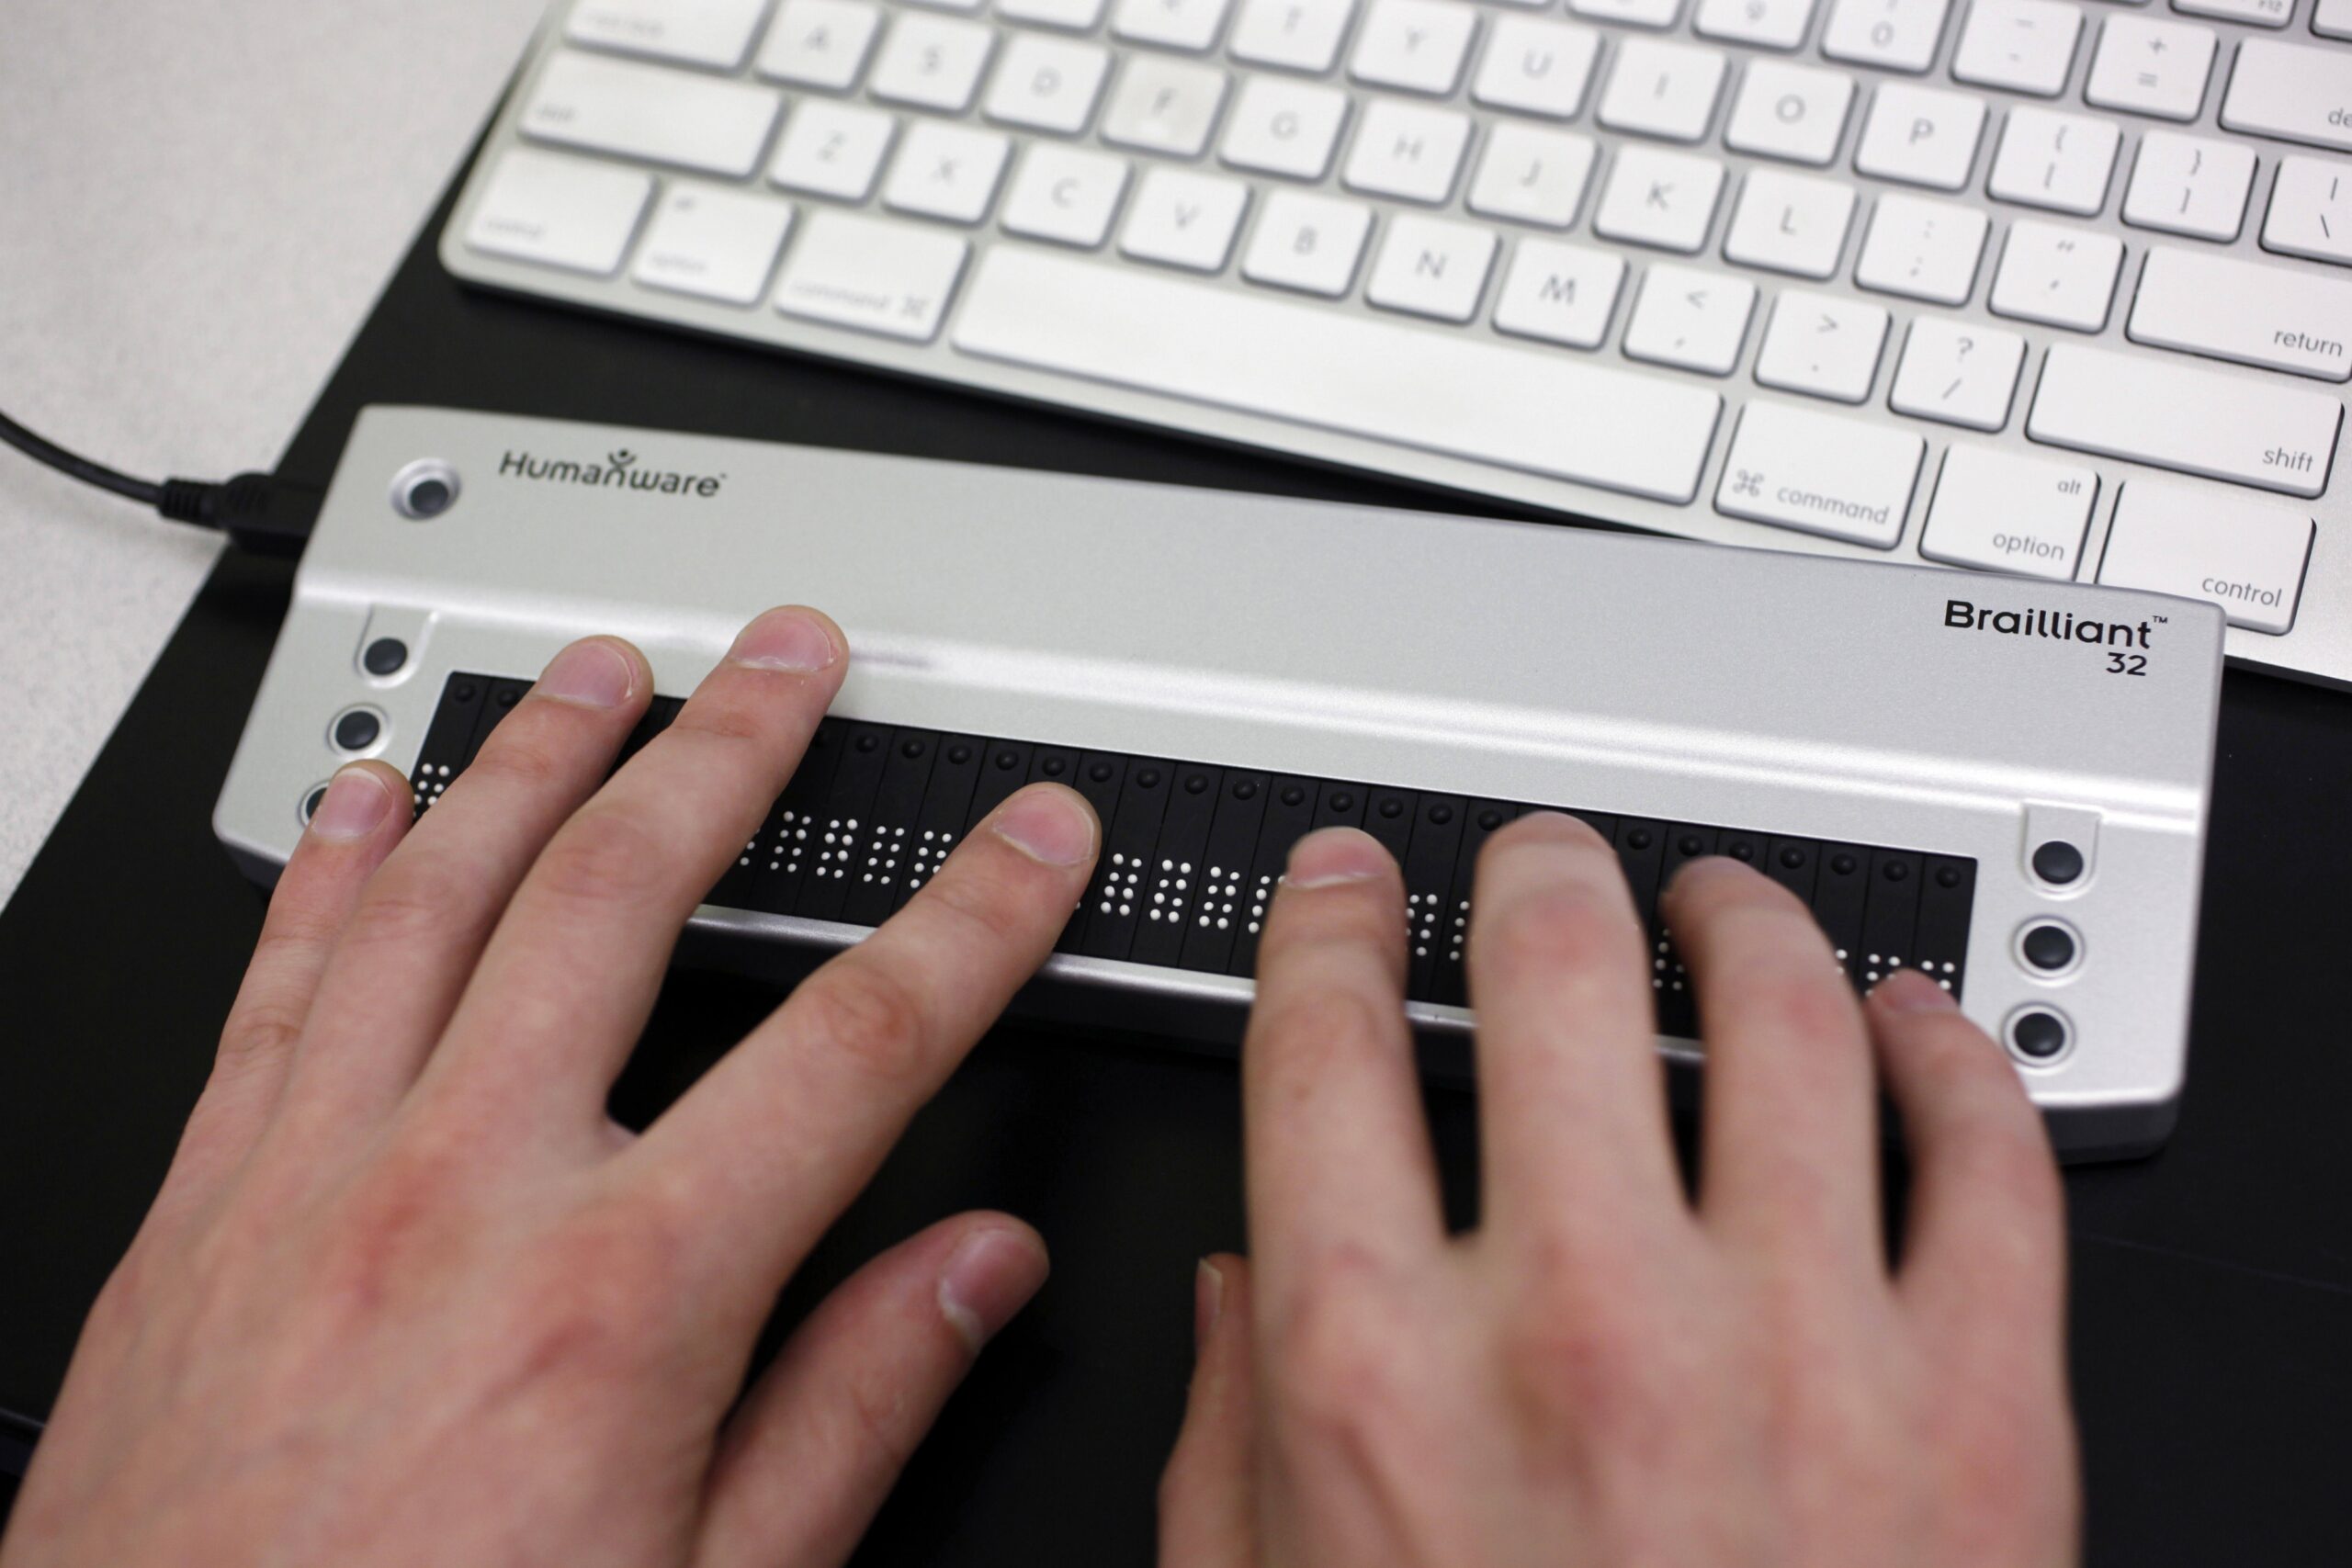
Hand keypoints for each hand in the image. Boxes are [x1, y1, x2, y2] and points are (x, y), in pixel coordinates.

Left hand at [2, 610, 1101, 1567]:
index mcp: (622, 1297)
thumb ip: (856, 1405)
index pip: (853, 1044)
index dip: (968, 921)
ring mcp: (310, 1185)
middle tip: (784, 655)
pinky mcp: (197, 1212)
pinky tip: (370, 801)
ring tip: (599, 673)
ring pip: (436, 896)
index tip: (1028, 842)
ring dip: (532, 760)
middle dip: (726, 750)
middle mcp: (458, 1201)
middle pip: (619, 897)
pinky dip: (332, 873)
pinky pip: (276, 988)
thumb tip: (975, 1269)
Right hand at [1160, 816, 2075, 1566]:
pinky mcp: (1982, 1416)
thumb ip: (1230, 1434)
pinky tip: (1912, 1028)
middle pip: (1557, 969)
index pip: (1328, 1041)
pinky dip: (1952, 1054)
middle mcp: (1584, 1332)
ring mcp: (1799, 1357)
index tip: (1351, 892)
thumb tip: (1239, 1282)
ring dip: (1746, 922)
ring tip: (1727, 908)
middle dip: (1539, 873)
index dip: (1331, 924)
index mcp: (1380, 1375)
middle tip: (1543, 861)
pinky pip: (1987, 1156)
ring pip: (1784, 1018)